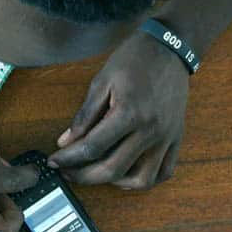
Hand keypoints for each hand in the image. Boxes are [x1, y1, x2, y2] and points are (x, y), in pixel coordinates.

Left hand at [49, 31, 188, 188]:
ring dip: (116, 183)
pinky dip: (145, 179)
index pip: (92, 147)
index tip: (55, 161)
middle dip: (84, 176)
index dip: (69, 158)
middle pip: (113, 169)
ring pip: (141, 180)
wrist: (170, 48)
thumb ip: (84, 115)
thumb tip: (65, 142)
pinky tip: (127, 173)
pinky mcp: (176, 138)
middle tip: (68, 172)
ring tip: (98, 173)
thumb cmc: (134, 60)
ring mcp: (166, 137)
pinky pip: (164, 172)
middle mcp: (150, 130)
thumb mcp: (102, 81)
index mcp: (129, 113)